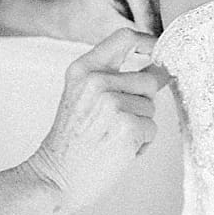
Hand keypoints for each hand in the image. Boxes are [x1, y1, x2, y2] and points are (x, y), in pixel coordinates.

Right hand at [22, 28, 164, 211]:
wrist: (54, 177)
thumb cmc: (73, 141)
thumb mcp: (83, 97)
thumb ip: (113, 77)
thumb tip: (160, 68)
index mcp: (83, 69)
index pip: (125, 37)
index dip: (149, 42)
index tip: (159, 55)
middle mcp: (97, 81)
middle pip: (148, 81)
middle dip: (142, 103)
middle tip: (116, 124)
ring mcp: (113, 103)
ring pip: (151, 108)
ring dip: (140, 126)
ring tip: (111, 138)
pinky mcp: (128, 127)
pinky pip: (152, 130)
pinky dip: (141, 144)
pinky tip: (117, 151)